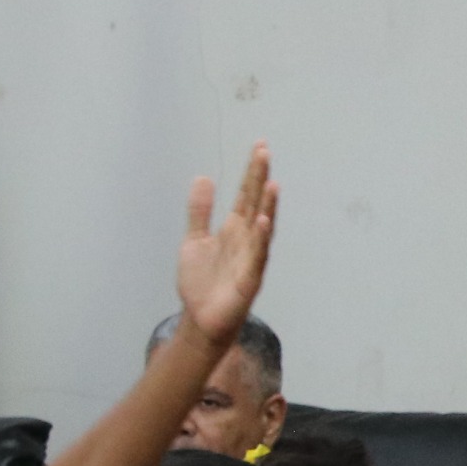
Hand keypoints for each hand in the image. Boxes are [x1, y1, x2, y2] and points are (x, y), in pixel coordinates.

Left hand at [172, 145, 276, 346]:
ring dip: (268, 207)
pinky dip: (261, 239)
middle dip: (260, 179)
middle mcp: (246, 240)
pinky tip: (263, 221)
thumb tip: (204, 177)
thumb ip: (200, 211)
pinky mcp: (249, 279)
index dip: (251, 171)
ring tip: (272, 183)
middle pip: (257, 204)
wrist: (200, 319)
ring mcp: (250, 258)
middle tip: (264, 152)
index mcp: (234, 229)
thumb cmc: (201, 282)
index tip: (259, 146)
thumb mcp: (194, 240)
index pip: (246, 194)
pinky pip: (258, 256)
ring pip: (263, 228)